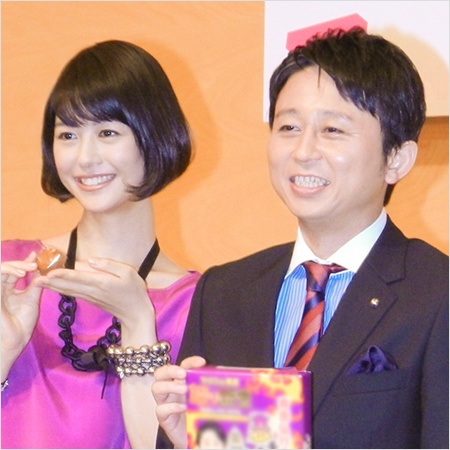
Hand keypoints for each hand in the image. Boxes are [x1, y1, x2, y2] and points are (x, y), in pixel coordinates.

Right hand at [1, 253, 42, 378]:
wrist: (14, 339)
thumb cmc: (22, 323)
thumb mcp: (31, 299)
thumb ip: (34, 284)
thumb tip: (40, 269)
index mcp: (9, 289)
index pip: (15, 271)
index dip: (24, 261)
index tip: (36, 255)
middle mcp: (1, 288)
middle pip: (7, 268)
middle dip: (21, 262)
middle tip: (35, 263)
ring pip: (0, 269)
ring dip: (14, 265)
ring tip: (28, 268)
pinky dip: (8, 271)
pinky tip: (20, 273)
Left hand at [34, 258, 155, 342]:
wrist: (135, 314)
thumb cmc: (135, 290)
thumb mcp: (129, 273)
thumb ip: (109, 265)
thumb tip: (90, 260)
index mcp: (102, 283)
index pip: (79, 277)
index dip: (63, 274)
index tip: (48, 272)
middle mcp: (92, 291)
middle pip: (68, 285)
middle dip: (50, 280)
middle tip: (34, 275)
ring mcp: (90, 297)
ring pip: (67, 290)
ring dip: (52, 285)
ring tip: (37, 279)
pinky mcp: (89, 300)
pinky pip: (71, 292)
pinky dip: (60, 288)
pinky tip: (52, 284)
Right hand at [152, 356, 206, 448]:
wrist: (197, 435)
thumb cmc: (201, 412)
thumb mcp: (207, 396)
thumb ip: (212, 384)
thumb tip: (226, 372)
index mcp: (181, 380)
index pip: (182, 365)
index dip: (190, 361)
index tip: (201, 362)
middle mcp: (171, 388)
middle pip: (160, 373)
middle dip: (170, 370)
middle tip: (183, 374)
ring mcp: (166, 402)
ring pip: (156, 388)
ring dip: (169, 386)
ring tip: (184, 389)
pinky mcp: (164, 418)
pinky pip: (160, 409)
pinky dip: (171, 407)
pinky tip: (183, 407)